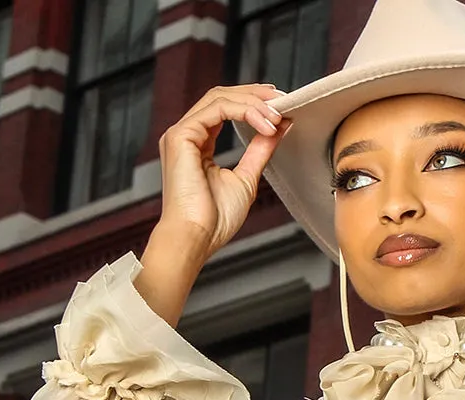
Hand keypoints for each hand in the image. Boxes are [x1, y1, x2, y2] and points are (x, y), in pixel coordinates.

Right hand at [156, 82, 291, 259]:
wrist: (196, 239)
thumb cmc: (214, 220)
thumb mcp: (246, 179)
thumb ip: (259, 151)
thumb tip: (279, 129)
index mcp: (197, 144)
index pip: (225, 108)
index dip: (253, 102)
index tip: (280, 106)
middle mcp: (187, 134)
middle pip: (221, 96)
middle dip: (255, 95)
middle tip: (283, 100)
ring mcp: (181, 133)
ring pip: (219, 97)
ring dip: (254, 103)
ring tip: (278, 115)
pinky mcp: (181, 136)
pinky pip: (217, 109)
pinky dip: (245, 111)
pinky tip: (265, 124)